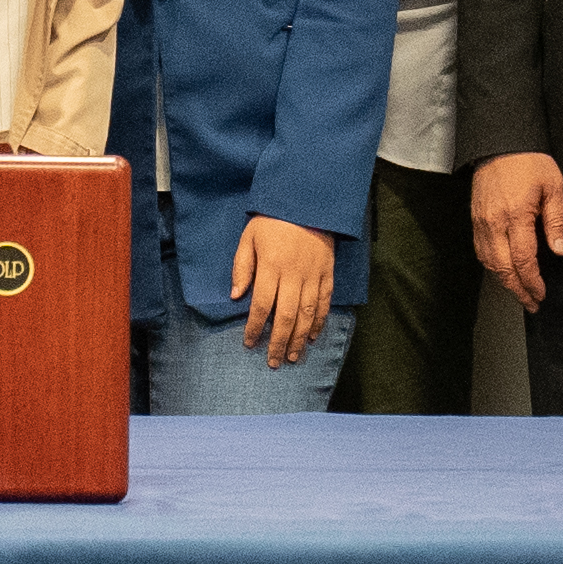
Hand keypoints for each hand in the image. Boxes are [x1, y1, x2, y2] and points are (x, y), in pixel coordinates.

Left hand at [228, 214, 338, 367]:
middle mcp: (293, 274)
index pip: (262, 305)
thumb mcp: (249, 238)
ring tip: (294, 356)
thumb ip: (241, 267)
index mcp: (271, 266)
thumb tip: (235, 296)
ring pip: (308, 314)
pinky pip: (325, 302)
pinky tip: (313, 336)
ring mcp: (313, 275)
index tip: (250, 343)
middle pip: (287, 316)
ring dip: (300, 338)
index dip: (255, 327)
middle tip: (273, 362)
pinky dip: (320, 321)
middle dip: (279, 342)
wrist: (307, 202)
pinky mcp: (327, 273)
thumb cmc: (272, 220)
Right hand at [471, 152, 562, 310]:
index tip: (541, 294)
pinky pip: (481, 251)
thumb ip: (557, 221)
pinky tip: (503, 272)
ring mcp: (481, 221)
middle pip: (503, 268)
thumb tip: (560, 252)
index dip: (533, 281)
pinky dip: (492, 267)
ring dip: (504, 282)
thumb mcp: (554, 187)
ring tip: (520, 293)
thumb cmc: (529, 161)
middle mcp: (494, 222)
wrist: (500, 141)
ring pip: (489, 263)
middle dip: (518, 290)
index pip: (523, 260)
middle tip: (532, 303)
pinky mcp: (475, 218)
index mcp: (515, 215)